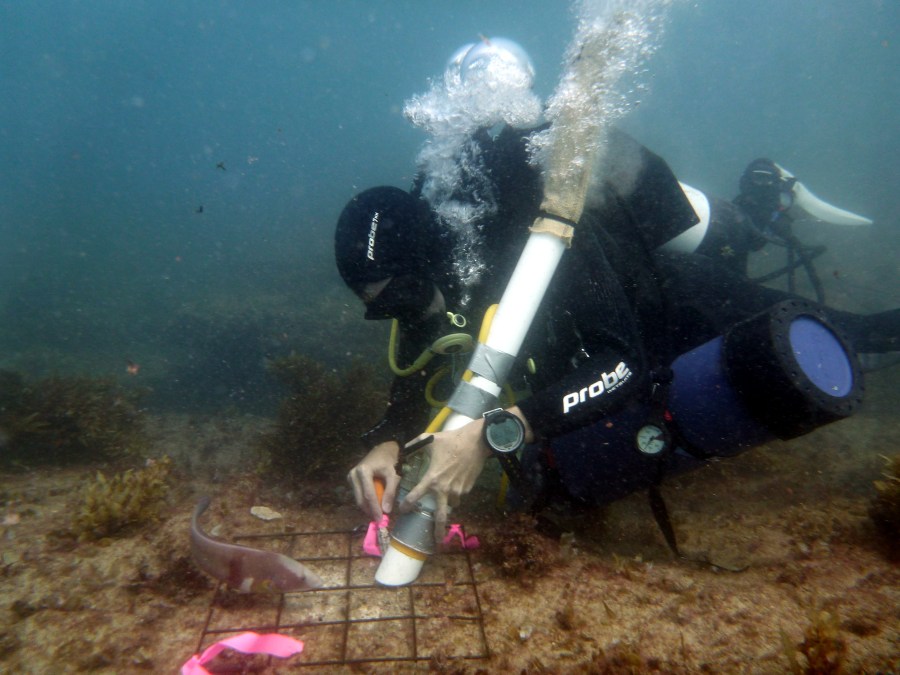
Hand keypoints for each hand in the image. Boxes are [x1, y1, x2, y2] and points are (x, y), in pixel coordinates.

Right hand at [347, 441, 400, 520]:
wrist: (381, 450)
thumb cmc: (388, 462)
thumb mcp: (392, 476)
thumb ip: (390, 492)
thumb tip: (386, 510)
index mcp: (363, 471)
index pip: (368, 494)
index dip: (374, 508)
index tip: (380, 519)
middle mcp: (353, 474)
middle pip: (360, 499)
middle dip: (370, 511)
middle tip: (379, 520)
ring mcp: (350, 477)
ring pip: (358, 499)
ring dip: (367, 508)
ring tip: (377, 514)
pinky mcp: (351, 480)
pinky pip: (358, 495)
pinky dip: (365, 502)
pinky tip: (373, 506)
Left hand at [400, 420, 490, 540]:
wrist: (477, 442)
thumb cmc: (451, 440)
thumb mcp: (429, 439)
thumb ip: (414, 445)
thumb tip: (403, 449)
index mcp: (432, 479)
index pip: (415, 497)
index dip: (406, 505)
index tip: (402, 511)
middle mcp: (444, 489)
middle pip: (440, 516)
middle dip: (438, 531)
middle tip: (436, 542)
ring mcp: (458, 491)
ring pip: (451, 504)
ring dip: (446, 504)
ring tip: (444, 501)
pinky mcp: (467, 488)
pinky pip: (459, 495)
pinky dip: (455, 494)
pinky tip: (454, 483)